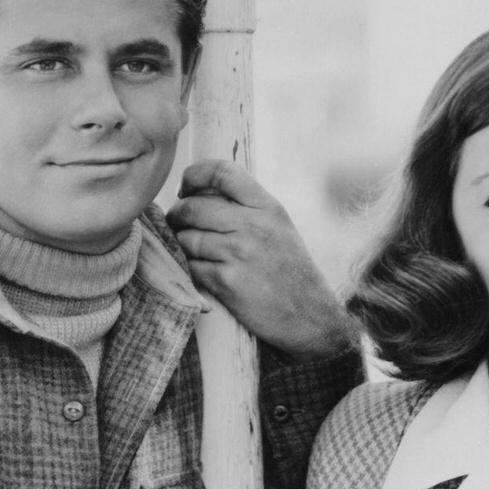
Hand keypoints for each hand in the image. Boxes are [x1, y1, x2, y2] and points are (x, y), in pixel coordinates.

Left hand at [167, 160, 357, 360]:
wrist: (311, 317)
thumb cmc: (291, 272)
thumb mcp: (279, 227)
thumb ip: (246, 207)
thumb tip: (198, 194)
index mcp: (267, 206)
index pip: (221, 172)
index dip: (193, 175)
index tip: (184, 189)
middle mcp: (253, 225)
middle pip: (193, 206)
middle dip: (177, 215)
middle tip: (177, 225)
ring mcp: (239, 253)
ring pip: (186, 238)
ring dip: (180, 245)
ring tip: (190, 251)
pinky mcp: (227, 282)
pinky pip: (190, 266)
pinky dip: (188, 269)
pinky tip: (198, 272)